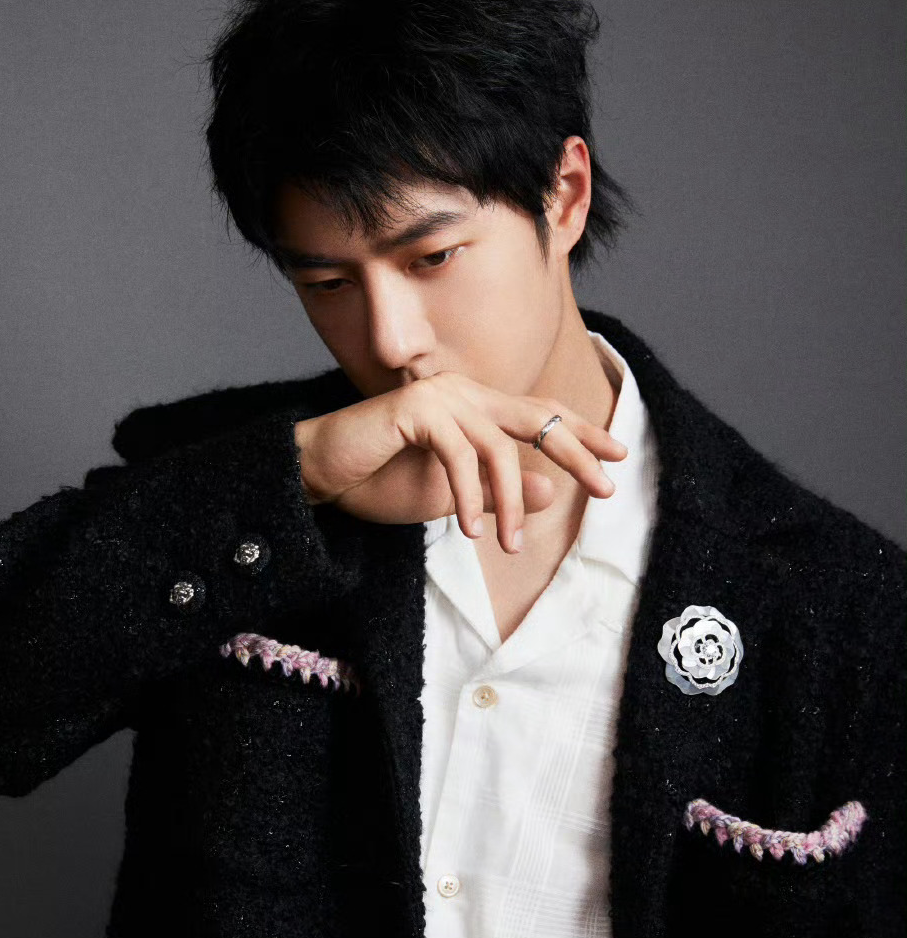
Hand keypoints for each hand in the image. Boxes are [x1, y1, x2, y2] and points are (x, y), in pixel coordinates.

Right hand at [293, 371, 627, 554]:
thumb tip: (550, 489)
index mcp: (475, 405)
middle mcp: (463, 391)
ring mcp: (441, 395)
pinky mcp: (416, 409)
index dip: (580, 432)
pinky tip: (471, 532)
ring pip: (498, 448)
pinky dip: (469, 498)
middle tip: (606, 488)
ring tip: (511, 546)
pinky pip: (458, 455)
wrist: (320, 475)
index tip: (617, 456)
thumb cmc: (380, 482)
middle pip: (535, 417)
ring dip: (508, 503)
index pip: (539, 412)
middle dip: (576, 452)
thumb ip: (498, 491)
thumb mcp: (454, 498)